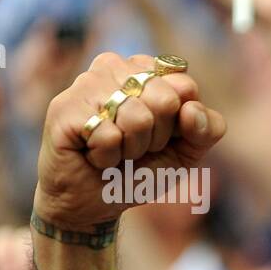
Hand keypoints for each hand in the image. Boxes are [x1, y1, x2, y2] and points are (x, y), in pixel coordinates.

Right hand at [34, 51, 225, 230]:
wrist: (95, 202)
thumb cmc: (140, 170)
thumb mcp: (186, 152)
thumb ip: (207, 128)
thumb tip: (191, 109)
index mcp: (145, 70)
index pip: (185, 86)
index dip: (180, 123)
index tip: (160, 135)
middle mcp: (113, 67)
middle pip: (164, 98)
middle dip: (156, 136)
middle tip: (134, 146)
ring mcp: (85, 84)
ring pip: (137, 116)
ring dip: (131, 148)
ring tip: (114, 150)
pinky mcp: (63, 109)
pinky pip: (108, 135)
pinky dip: (108, 157)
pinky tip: (93, 155)